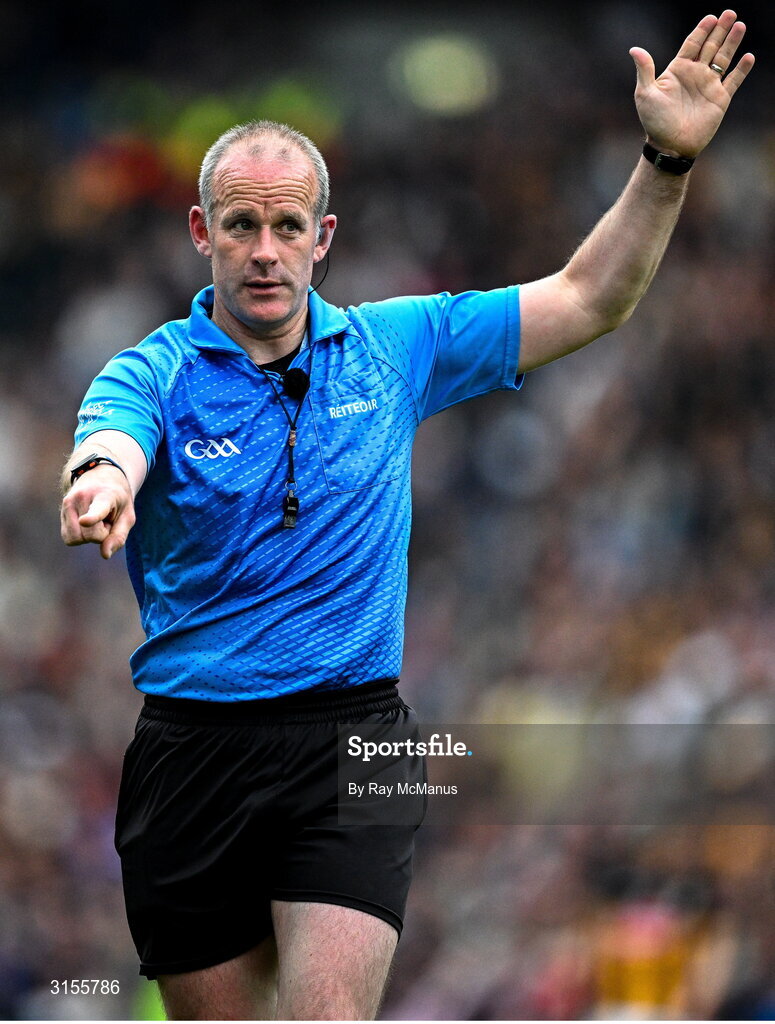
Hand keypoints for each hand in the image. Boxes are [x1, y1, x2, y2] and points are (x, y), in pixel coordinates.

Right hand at [60, 468, 135, 559]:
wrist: (99, 475)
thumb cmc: (117, 499)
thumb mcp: (127, 516)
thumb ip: (119, 536)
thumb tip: (105, 555)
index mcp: (104, 496)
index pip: (97, 510)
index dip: (92, 517)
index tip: (85, 521)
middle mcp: (82, 497)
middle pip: (90, 536)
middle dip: (101, 535)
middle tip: (106, 519)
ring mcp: (68, 503)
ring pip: (76, 539)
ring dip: (88, 536)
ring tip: (96, 521)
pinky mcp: (61, 511)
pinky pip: (68, 538)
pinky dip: (79, 536)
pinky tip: (86, 523)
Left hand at [630, 9, 754, 157]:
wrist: (670, 146)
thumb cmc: (655, 122)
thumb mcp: (645, 94)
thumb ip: (644, 70)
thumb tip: (634, 49)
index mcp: (678, 70)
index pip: (692, 44)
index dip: (701, 30)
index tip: (710, 18)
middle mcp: (695, 75)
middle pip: (710, 46)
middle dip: (720, 30)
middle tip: (730, 13)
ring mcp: (708, 86)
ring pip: (723, 59)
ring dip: (732, 43)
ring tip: (740, 26)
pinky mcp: (720, 99)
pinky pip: (733, 81)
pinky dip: (741, 70)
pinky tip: (748, 57)